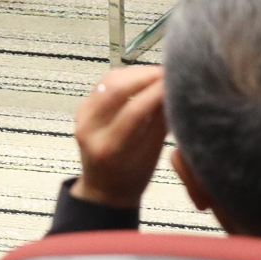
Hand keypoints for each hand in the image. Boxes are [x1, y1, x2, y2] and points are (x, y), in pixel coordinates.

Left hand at [70, 65, 169, 210]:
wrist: (104, 188)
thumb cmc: (134, 176)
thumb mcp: (153, 153)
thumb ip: (162, 120)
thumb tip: (176, 89)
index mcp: (109, 149)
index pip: (135, 111)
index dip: (158, 91)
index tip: (178, 80)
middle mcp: (90, 130)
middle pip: (117, 88)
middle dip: (147, 75)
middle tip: (170, 72)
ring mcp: (82, 116)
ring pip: (110, 80)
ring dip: (137, 72)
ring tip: (160, 74)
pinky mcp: (82, 106)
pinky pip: (105, 82)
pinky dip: (126, 76)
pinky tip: (144, 77)